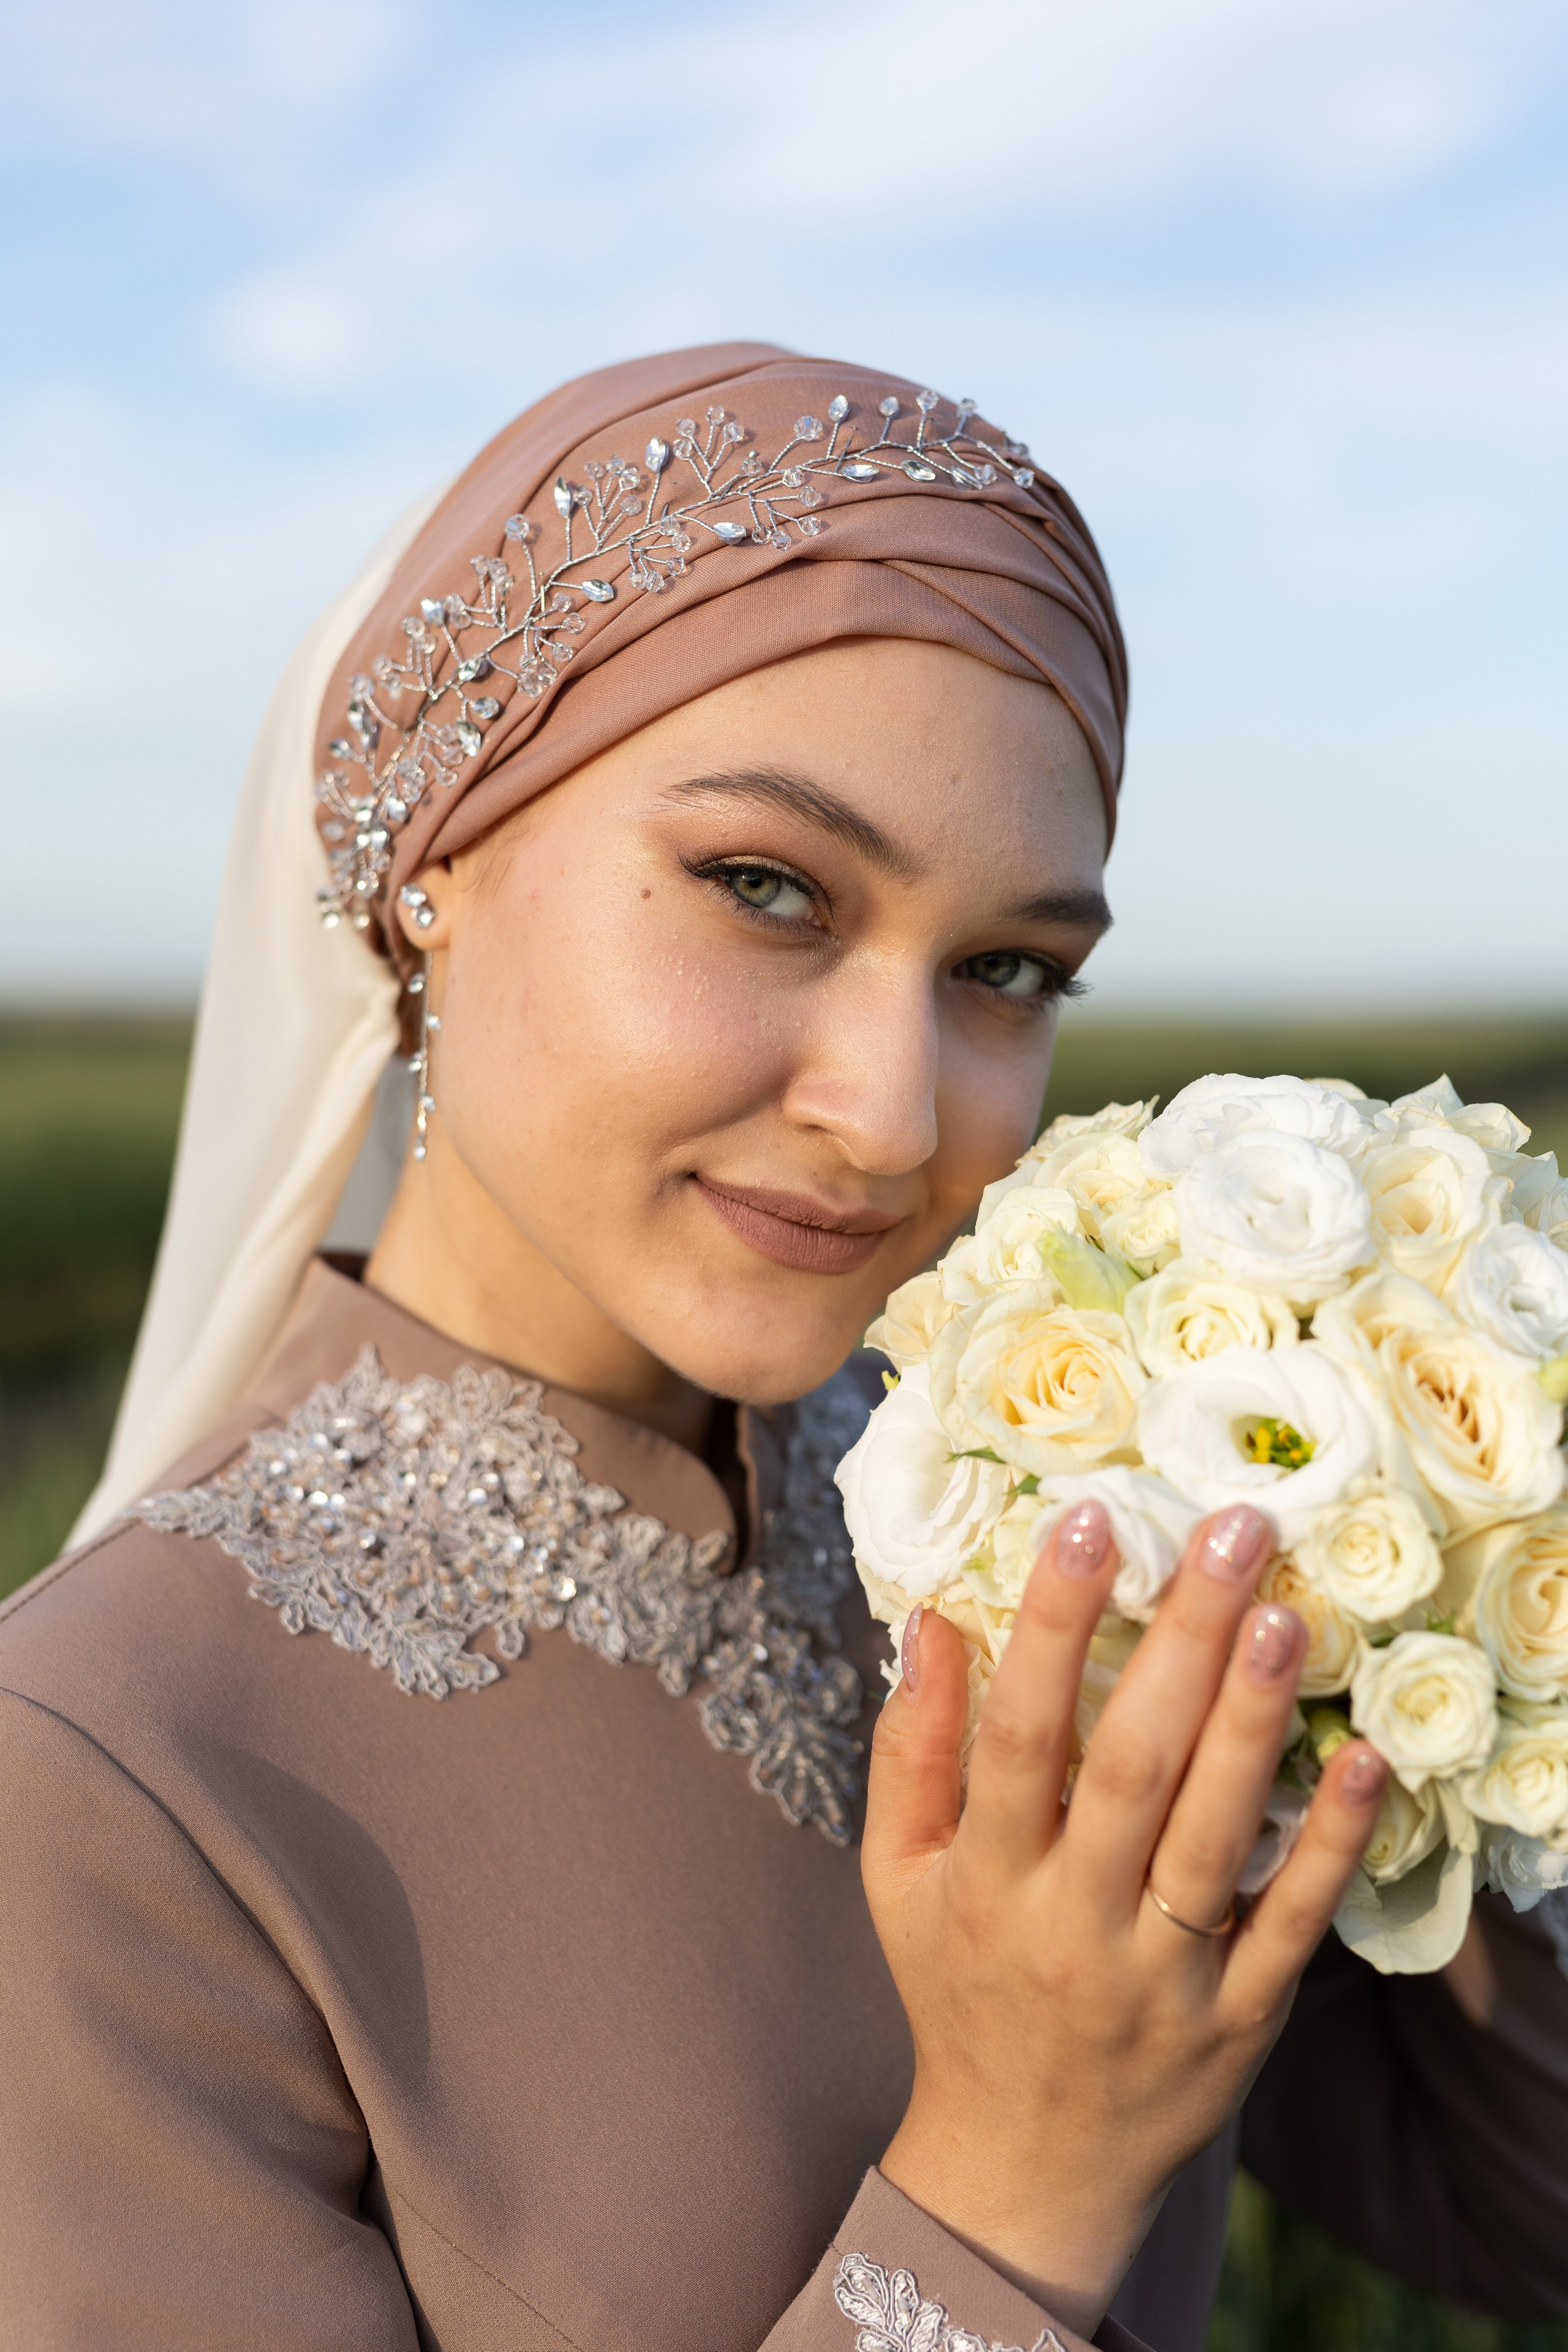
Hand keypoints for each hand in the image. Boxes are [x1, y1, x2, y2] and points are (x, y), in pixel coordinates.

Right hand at [864, 1498, 1386, 2339]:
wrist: (1022, 2167)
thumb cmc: (958, 1989)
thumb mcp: (899, 1876)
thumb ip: (910, 1749)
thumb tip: (932, 1620)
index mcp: (987, 1879)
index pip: (1019, 1734)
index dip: (1051, 1625)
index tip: (1088, 1521)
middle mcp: (1073, 1923)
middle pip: (1130, 1768)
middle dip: (1180, 1641)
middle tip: (1230, 1531)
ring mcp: (1162, 1977)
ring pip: (1213, 1836)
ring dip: (1252, 1723)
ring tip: (1285, 1616)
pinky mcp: (1239, 2022)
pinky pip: (1290, 1926)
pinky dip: (1331, 1847)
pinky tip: (1364, 1760)